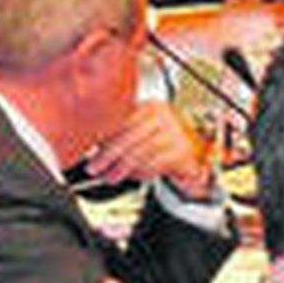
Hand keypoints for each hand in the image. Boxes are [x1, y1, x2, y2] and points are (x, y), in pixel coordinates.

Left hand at [85, 101, 215, 199]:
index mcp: (149, 105)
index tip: (88, 151)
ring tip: (111, 176)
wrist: (195, 151)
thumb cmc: (162, 142)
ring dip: (122, 168)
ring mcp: (174, 132)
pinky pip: (154, 163)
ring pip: (140, 151)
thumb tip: (93, 147)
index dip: (103, 137)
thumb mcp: (141, 132)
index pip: (122, 120)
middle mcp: (162, 115)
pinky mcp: (181, 151)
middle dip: (108, 155)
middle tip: (94, 168)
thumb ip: (121, 136)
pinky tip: (133, 176)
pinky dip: (141, 172)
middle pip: (128, 136)